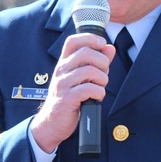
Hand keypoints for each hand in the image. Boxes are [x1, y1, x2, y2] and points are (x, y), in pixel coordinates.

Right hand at [30, 33, 115, 152]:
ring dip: (102, 80)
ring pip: (90, 71)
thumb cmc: (68, 99)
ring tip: (100, 88)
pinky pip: (90, 89)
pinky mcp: (67, 98)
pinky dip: (99, 93)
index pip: (73, 41)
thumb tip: (109, 48)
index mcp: (64, 63)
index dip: (89, 38)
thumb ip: (96, 62)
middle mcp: (61, 70)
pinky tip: (96, 97)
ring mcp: (63, 84)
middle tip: (103, 74)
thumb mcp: (81, 78)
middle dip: (102, 62)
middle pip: (85, 53)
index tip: (102, 43)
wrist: (51, 123)